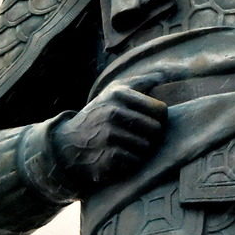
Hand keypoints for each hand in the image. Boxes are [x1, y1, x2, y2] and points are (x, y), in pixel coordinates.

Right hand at [50, 84, 166, 194]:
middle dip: (151, 135)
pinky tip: (119, 156)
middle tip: (138, 135)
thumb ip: (142, 81)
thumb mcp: (115, 91)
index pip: (160, 110)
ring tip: (126, 145)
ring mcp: (109, 135)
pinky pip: (135, 160)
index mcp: (118, 94)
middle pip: (156, 129)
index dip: (159, 118)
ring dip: (140, 149)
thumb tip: (165, 73)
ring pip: (147, 146)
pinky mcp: (107, 157)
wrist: (69, 142)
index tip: (149, 119)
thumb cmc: (101, 113)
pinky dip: (130, 161)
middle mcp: (113, 112)